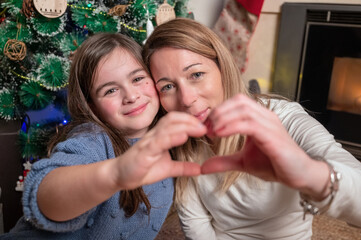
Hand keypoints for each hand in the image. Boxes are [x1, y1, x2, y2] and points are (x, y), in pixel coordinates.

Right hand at [114, 111, 206, 189]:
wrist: (119, 176)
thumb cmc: (141, 168)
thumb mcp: (167, 169)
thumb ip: (182, 167)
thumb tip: (200, 169)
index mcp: (160, 136)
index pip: (175, 120)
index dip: (190, 120)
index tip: (204, 126)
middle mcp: (154, 135)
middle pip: (172, 120)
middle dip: (190, 121)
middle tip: (206, 126)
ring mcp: (148, 143)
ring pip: (167, 128)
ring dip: (184, 126)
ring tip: (199, 129)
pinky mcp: (144, 152)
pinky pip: (158, 142)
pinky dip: (171, 138)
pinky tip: (182, 137)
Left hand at [201, 94, 322, 190]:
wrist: (299, 176)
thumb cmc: (273, 164)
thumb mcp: (242, 162)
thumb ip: (223, 161)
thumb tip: (203, 167)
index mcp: (259, 117)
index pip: (236, 102)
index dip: (218, 110)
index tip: (206, 126)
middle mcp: (265, 116)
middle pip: (238, 100)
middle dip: (219, 112)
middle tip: (206, 128)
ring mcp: (270, 124)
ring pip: (243, 109)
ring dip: (224, 118)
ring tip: (212, 131)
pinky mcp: (273, 136)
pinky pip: (250, 124)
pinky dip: (232, 126)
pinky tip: (221, 135)